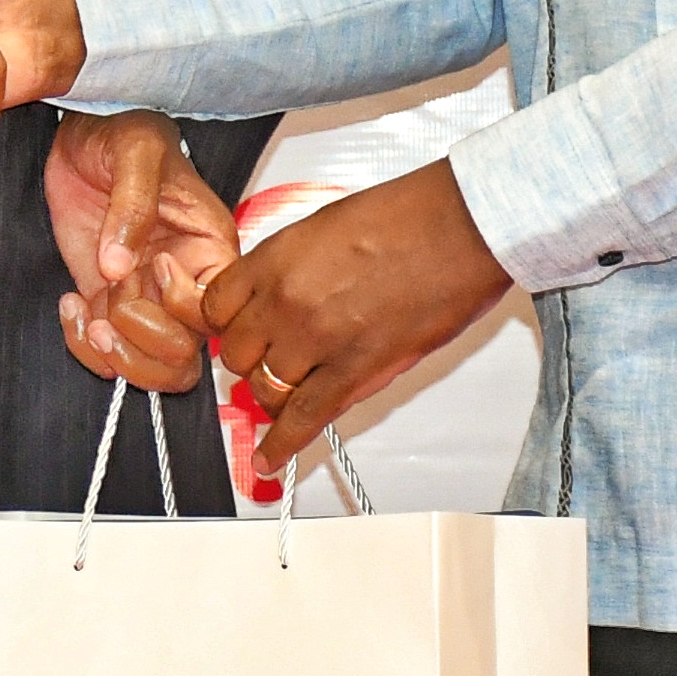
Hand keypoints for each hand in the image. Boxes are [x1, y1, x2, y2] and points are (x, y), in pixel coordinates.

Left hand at [48, 112, 237, 393]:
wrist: (81, 132)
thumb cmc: (123, 131)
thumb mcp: (136, 151)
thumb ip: (134, 205)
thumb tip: (119, 267)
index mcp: (211, 250)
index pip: (215, 313)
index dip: (182, 307)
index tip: (153, 265)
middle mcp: (185, 282)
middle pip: (187, 354)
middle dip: (145, 338)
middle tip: (112, 302)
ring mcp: (145, 296)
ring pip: (155, 367)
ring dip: (119, 357)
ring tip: (90, 321)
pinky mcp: (107, 300)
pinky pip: (108, 352)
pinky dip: (85, 346)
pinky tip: (70, 306)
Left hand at [201, 158, 512, 475]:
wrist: (460, 228)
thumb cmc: (407, 217)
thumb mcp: (323, 226)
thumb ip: (291, 266)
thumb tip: (278, 295)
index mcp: (274, 259)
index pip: (216, 306)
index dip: (226, 322)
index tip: (236, 328)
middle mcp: (284, 301)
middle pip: (236, 353)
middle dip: (250, 358)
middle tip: (269, 357)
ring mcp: (315, 340)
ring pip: (264, 389)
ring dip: (273, 393)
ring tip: (290, 389)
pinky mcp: (354, 372)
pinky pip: (303, 419)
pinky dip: (282, 444)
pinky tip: (268, 458)